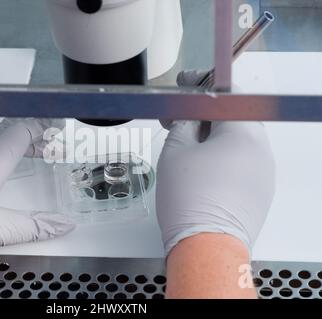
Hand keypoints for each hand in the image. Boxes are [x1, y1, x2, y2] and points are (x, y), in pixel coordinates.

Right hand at [157, 71, 275, 255]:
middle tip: (177, 118)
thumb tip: (190, 116)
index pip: (228, 93)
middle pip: (233, 118)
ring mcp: (264, 172)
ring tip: (185, 145)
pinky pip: (241, 163)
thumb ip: (183, 123)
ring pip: (237, 142)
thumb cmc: (189, 199)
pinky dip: (222, 157)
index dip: (203, 84)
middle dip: (204, 115)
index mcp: (244, 133)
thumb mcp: (175, 151)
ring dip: (212, 137)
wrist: (206, 247)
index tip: (185, 83)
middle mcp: (262, 149)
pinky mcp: (260, 191)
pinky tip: (201, 167)